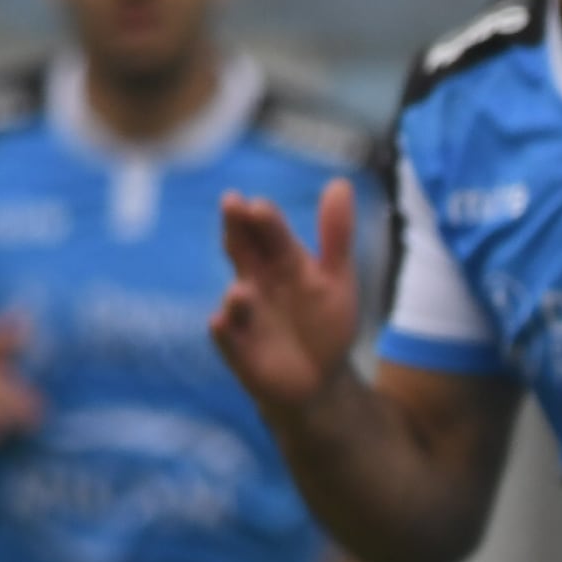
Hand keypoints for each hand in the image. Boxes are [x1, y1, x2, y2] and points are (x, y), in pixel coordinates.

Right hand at [211, 179, 358, 418]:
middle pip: (242, 252)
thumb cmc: (323, 321)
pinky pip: (227, 338)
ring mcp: (244, 315)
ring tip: (242, 290)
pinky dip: (224, 331)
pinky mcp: (239, 349)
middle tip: (231, 206)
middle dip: (236, 231)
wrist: (319, 379)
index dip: (262, 218)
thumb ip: (336, 234)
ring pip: (235, 299)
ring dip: (236, 295)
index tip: (256, 204)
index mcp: (280, 261)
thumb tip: (341, 183)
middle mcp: (255, 281)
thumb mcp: (336, 276)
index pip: (267, 232)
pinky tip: (220, 323)